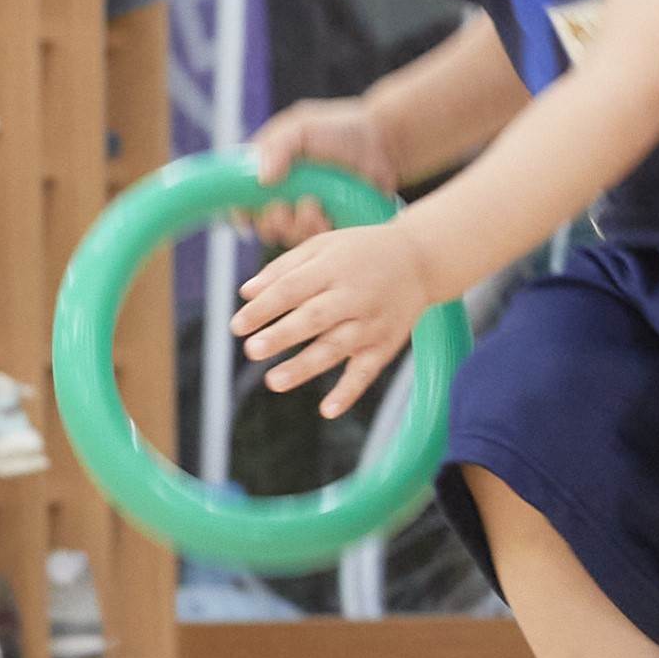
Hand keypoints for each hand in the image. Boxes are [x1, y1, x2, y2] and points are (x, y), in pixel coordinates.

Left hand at [231, 216, 441, 419]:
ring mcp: (371, 323)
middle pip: (314, 318)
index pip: (293, 289)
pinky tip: (327, 410)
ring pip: (336, 347)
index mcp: (333, 267)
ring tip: (273, 381)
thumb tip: (244, 292)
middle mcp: (354, 296)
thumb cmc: (361, 252)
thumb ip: (283, 268)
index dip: (264, 308)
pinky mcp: (385, 345)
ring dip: (306, 365)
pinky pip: (366, 372)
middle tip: (252, 350)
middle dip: (283, 335)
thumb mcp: (323, 246)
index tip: (237, 326)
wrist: (421, 261)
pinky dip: (349, 392)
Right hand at [243, 97, 395, 244]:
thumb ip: (279, 148)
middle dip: (271, 221)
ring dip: (296, 225)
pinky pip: (315, 240)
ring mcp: (307, 211)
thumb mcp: (302, 128)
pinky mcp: (330, 224)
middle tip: (284, 209)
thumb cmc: (338, 129)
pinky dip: (317, 231)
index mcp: (268, 171)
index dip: (240, 212)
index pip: (241, 201)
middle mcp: (284, 195)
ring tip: (313, 206)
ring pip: (288, 236)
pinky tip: (327, 214)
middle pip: (263, 225)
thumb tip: (262, 179)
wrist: (382, 142)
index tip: (246, 215)